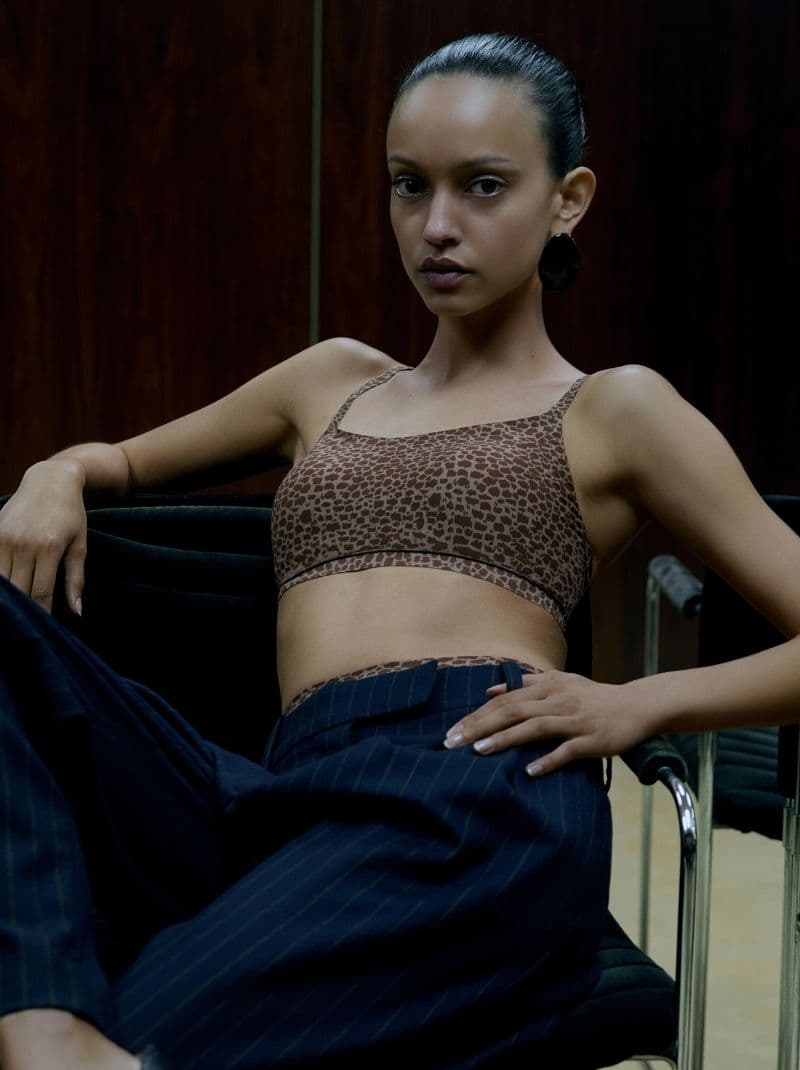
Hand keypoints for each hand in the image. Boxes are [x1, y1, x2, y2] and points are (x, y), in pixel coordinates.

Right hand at [0, 459, 87, 614]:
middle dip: (24, 610)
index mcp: (49, 548)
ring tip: (15, 613)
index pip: (41, 593)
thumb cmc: (71, 515)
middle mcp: (24, 544)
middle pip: (20, 590)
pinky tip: (7, 592)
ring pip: (3, 581)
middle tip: (28, 628)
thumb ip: (76, 580)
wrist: (51, 480)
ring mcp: (5, 538)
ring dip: (10, 598)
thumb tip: (77, 613)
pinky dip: (0, 581)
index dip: (42, 614)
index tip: (44, 630)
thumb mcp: (80, 545)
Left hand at [442, 670, 655, 775]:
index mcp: (548, 687)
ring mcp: (575, 721)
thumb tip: (491, 690)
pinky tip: (529, 771)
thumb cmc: (594, 696)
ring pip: (535, 728)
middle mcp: (558, 701)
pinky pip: (567, 751)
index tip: (453, 730)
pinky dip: (548, 760)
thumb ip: (526, 685)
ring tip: (479, 750)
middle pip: (513, 712)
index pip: (505, 700)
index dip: (478, 714)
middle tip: (453, 742)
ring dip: (506, 739)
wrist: (636, 707)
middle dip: (480, 726)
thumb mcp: (560, 681)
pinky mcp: (592, 741)